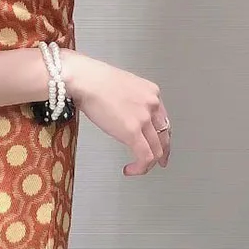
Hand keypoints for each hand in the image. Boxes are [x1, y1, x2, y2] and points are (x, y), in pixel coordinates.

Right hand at [65, 52, 170, 175]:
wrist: (84, 79)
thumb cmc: (93, 79)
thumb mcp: (122, 85)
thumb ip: (130, 101)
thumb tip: (125, 115)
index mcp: (151, 92)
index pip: (164, 120)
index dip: (163, 137)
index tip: (160, 145)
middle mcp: (152, 104)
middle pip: (164, 136)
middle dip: (161, 153)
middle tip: (157, 162)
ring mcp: (144, 118)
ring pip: (157, 150)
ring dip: (148, 163)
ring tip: (137, 167)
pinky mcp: (132, 131)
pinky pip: (145, 157)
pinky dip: (140, 168)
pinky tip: (130, 169)